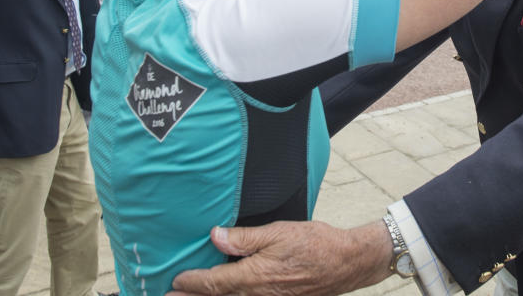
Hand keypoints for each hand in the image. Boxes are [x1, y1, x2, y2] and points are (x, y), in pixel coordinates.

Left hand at [168, 220, 391, 295]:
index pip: (215, 283)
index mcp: (255, 276)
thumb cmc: (316, 243)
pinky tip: (230, 293)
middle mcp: (259, 295)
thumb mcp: (279, 232)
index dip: (192, 283)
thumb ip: (245, 238)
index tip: (175, 280)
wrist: (347, 263)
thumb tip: (215, 236)